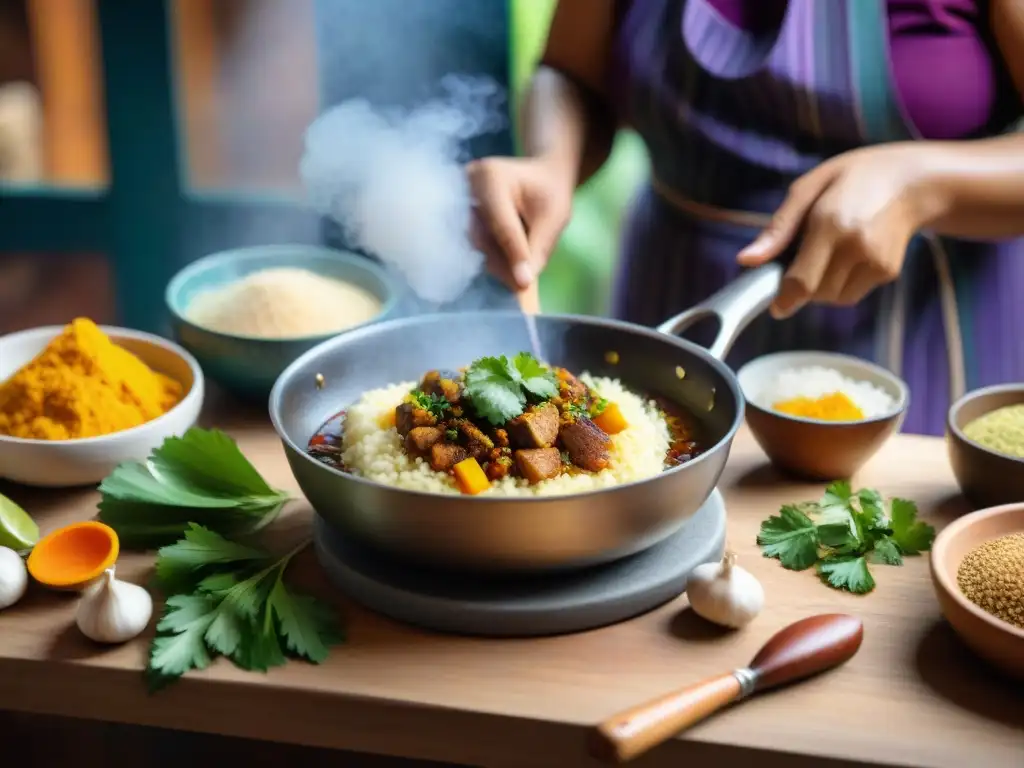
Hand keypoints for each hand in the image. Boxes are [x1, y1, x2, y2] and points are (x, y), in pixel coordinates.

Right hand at [466, 156, 573, 291]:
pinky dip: (491, 255)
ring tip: (519, 271)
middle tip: (523, 283)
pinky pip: (472, 241)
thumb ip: (538, 248)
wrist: (538, 177)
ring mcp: (458, 198)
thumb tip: (522, 282)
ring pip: (476, 242)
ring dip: (497, 261)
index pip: (502, 224)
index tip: (524, 283)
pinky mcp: (456, 211)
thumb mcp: (554, 218)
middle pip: (483, 236)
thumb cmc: (550, 193)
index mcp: (492, 176)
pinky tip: (507, 261)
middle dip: (504, 262)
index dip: (514, 255)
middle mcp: (467, 185)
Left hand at [737, 143, 934, 317]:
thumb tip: (746, 261)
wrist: (915, 181)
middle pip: (814, 294)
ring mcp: (876, 262)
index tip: (774, 306)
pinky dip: (841, 284)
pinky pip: (852, 293)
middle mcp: (855, 248)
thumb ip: (778, 228)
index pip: (801, 281)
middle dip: (800, 287)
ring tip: (829, 253)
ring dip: (821, 287)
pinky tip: (849, 255)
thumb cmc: (854, 178)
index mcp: (830, 224)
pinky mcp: (888, 272)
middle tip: (802, 259)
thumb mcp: (809, 188)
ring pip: (833, 299)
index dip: (783, 300)